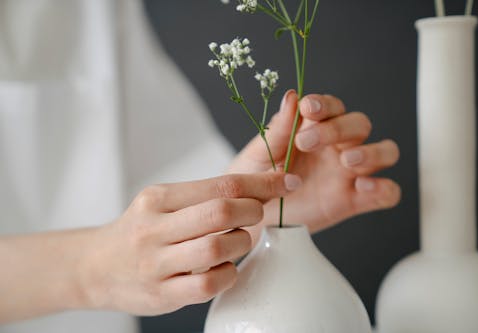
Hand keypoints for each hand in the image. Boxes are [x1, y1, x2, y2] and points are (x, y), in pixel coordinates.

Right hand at [80, 172, 299, 315]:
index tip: (286, 181)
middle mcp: (154, 227)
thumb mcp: (163, 203)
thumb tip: (260, 188)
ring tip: (239, 241)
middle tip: (259, 214)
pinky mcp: (162, 294)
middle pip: (222, 211)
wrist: (96, 267)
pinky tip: (225, 267)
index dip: (262, 183)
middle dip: (254, 210)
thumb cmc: (141, 231)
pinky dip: (229, 273)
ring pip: (218, 247)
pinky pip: (210, 283)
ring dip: (242, 242)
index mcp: (158, 198)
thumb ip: (204, 196)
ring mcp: (156, 263)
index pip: (222, 183)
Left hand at [228, 90, 399, 235]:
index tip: (308, 108)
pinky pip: (388, 192)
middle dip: (339, 129)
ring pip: (386, 152)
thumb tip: (292, 96)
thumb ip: (280, 128)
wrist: (254, 215)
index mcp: (316, 128)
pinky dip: (384, 188)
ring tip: (346, 161)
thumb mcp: (261, 152)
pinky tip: (364, 188)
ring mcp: (350, 173)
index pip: (333, 107)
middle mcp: (338, 146)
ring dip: (372, 153)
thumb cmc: (256, 177)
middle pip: (360, 125)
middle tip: (307, 142)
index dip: (325, 104)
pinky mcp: (356, 200)